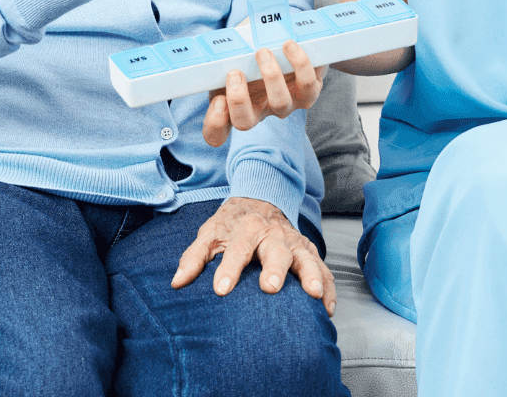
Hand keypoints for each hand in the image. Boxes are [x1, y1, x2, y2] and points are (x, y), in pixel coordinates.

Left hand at [172, 197, 335, 315]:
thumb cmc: (232, 224)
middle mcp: (274, 234)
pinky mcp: (308, 251)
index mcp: (247, 228)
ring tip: (314, 295)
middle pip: (276, 251)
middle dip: (275, 268)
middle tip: (270, 287)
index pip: (237, 249)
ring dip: (311, 275)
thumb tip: (177, 283)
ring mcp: (294, 242)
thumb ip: (193, 257)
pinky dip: (329, 287)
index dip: (229, 269)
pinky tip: (328, 308)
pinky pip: (323, 268)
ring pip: (306, 257)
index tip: (220, 290)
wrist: (261, 198)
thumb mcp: (209, 233)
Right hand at [202, 40, 325, 146]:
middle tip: (234, 72)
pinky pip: (308, 85)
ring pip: (279, 103)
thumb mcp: (234, 54)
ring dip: (270, 77)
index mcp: (234, 105)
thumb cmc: (252, 52)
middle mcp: (259, 111)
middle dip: (238, 99)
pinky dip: (300, 64)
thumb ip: (227, 55)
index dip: (215, 123)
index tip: (217, 100)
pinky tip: (290, 45)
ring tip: (263, 52)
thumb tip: (226, 46)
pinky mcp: (309, 92)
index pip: (217, 132)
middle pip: (245, 121)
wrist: (284, 44)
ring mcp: (285, 104)